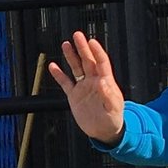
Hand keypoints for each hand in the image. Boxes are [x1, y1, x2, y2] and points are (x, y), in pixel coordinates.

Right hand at [49, 31, 126, 146]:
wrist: (104, 131)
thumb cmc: (113, 119)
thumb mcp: (114, 108)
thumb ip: (108, 95)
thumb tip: (103, 82)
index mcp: (106, 81)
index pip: (101, 62)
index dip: (97, 52)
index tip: (91, 41)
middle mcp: (93, 81)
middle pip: (87, 60)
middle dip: (82, 48)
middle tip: (77, 35)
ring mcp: (83, 87)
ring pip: (76, 68)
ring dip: (71, 57)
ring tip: (66, 44)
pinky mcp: (74, 96)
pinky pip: (65, 83)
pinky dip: (59, 75)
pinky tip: (53, 66)